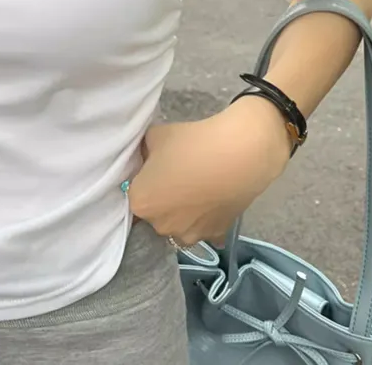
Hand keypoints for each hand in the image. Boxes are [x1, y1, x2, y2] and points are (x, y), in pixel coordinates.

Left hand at [128, 98, 291, 246]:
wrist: (237, 154)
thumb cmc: (189, 143)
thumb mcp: (154, 136)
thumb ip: (143, 151)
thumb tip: (146, 158)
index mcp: (141, 204)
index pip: (134, 196)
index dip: (143, 183)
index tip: (154, 171)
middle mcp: (161, 226)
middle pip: (155, 214)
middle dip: (161, 199)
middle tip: (176, 176)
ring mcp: (190, 234)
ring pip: (178, 225)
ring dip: (182, 213)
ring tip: (196, 188)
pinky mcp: (216, 235)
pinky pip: (204, 230)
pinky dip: (206, 220)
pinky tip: (211, 201)